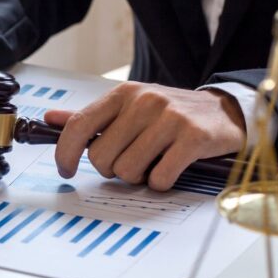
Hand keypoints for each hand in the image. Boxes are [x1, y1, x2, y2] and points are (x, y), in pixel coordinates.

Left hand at [46, 83, 245, 190]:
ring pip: (128, 171)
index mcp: (124, 94)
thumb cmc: (170, 115)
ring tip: (152, 164)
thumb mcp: (130, 108)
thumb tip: (50, 119)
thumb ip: (90, 117)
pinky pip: (159, 179)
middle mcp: (144, 102)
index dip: (64, 154)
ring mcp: (170, 119)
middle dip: (111, 170)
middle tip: (129, 162)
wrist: (226, 112)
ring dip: (137, 177)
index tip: (65, 171)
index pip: (79, 126)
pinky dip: (160, 183)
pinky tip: (170, 170)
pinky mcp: (193, 139)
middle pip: (101, 157)